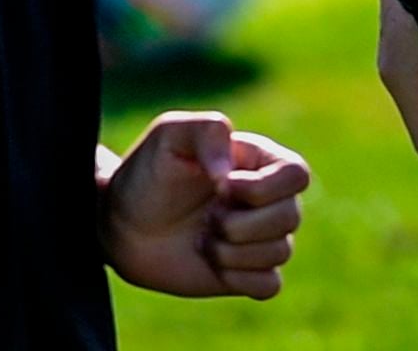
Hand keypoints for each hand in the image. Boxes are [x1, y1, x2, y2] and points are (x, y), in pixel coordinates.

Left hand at [99, 112, 309, 299]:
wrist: (120, 224)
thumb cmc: (147, 173)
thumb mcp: (170, 135)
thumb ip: (208, 133)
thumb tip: (231, 176)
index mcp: (258, 162)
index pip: (297, 174)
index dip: (264, 188)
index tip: (222, 187)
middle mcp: (266, 200)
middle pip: (291, 217)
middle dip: (242, 223)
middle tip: (207, 218)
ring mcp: (258, 238)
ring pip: (281, 252)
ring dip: (233, 250)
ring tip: (203, 239)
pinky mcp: (246, 273)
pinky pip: (270, 285)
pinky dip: (241, 278)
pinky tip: (213, 264)